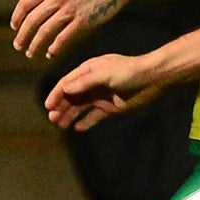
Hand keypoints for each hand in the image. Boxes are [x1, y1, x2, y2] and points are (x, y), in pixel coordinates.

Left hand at [12, 0, 130, 57]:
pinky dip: (55, 48)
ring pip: (45, 31)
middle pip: (33, 20)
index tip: (14, 27)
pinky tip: (51, 54)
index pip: (26, 2)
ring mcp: (70, 10)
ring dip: (35, 45)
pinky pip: (63, 38)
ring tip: (31, 53)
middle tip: (18, 46)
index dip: (17, 16)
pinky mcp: (82, 21)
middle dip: (23, 36)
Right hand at [43, 53, 162, 131]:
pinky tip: (77, 129)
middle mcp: (92, 83)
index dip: (56, 93)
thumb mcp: (105, 74)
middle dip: (61, 107)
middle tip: (52, 119)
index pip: (68, 82)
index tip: (48, 106)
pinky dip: (86, 122)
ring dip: (70, 115)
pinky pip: (94, 116)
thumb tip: (65, 88)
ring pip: (81, 107)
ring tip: (61, 125)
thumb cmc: (128, 72)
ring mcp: (101, 95)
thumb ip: (85, 82)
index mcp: (89, 70)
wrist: (152, 79)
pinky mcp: (110, 107)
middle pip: (72, 96)